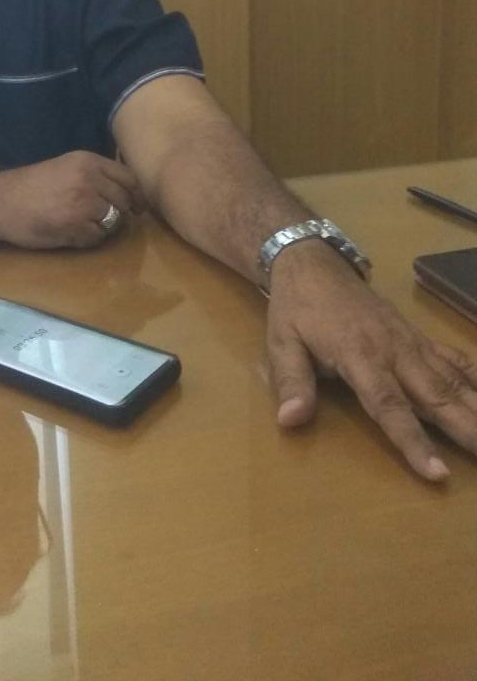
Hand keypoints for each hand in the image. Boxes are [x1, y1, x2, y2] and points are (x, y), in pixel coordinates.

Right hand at [0, 151, 143, 249]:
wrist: (1, 201)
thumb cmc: (31, 185)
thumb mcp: (66, 167)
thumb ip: (94, 175)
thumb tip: (125, 192)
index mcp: (89, 161)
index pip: (129, 178)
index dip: (137, 195)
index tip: (138, 206)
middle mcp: (90, 179)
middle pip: (125, 201)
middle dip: (121, 214)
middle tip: (108, 221)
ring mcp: (85, 203)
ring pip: (113, 221)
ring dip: (103, 227)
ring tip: (81, 225)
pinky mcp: (76, 225)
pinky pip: (96, 238)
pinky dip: (87, 239)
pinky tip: (70, 233)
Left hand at [266, 241, 476, 480]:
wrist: (314, 266)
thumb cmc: (296, 310)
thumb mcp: (281, 343)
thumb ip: (291, 382)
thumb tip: (289, 421)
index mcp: (359, 356)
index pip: (390, 405)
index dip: (414, 440)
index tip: (438, 473)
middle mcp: (395, 351)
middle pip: (436, 396)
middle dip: (468, 430)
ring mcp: (412, 342)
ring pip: (453, 380)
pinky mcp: (418, 337)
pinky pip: (454, 359)